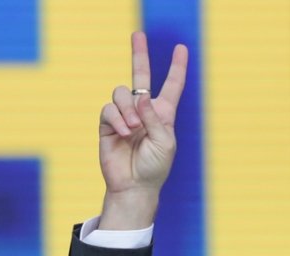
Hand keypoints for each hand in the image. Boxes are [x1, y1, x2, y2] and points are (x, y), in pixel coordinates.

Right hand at [98, 32, 188, 228]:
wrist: (134, 186)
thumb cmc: (155, 167)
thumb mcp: (164, 142)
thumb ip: (154, 117)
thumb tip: (140, 95)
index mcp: (163, 114)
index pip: (172, 86)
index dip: (177, 68)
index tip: (181, 48)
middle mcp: (143, 110)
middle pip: (140, 76)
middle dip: (139, 54)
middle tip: (138, 35)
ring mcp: (125, 116)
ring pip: (122, 93)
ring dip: (128, 109)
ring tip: (134, 129)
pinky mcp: (108, 124)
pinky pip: (109, 109)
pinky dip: (118, 119)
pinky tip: (125, 133)